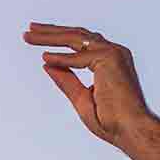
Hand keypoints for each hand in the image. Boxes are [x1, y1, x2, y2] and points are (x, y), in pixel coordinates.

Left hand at [27, 22, 159, 151]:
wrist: (130, 130)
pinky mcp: (111, 58)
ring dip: (50, 36)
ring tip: (29, 35)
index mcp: (109, 61)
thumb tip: (47, 64)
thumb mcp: (81, 98)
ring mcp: (114, 53)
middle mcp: (114, 53)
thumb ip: (66, 80)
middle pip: (77, 35)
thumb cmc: (111, 121)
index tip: (36, 38)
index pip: (81, 42)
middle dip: (50, 32)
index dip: (58, 38)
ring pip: (76, 38)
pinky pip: (78, 56)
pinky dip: (61, 58)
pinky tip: (45, 57)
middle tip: (29, 29)